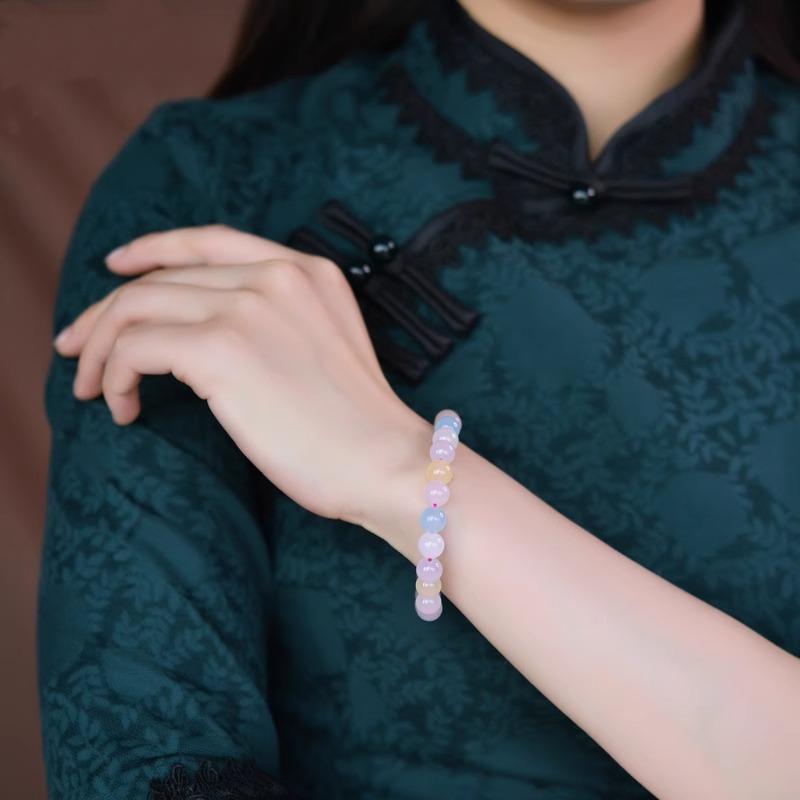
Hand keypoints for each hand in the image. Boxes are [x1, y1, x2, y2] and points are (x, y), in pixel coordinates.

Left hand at [53, 224, 429, 528]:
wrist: (385, 462)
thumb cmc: (355, 426)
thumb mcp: (323, 347)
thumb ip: (276, 321)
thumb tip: (198, 336)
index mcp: (307, 271)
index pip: (209, 242)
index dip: (152, 249)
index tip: (116, 267)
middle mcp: (276, 275)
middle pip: (161, 276)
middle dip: (107, 313)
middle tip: (77, 350)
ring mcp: (248, 306)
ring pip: (136, 305)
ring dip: (102, 348)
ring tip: (95, 389)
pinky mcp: (221, 347)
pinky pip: (136, 347)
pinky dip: (115, 376)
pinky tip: (125, 409)